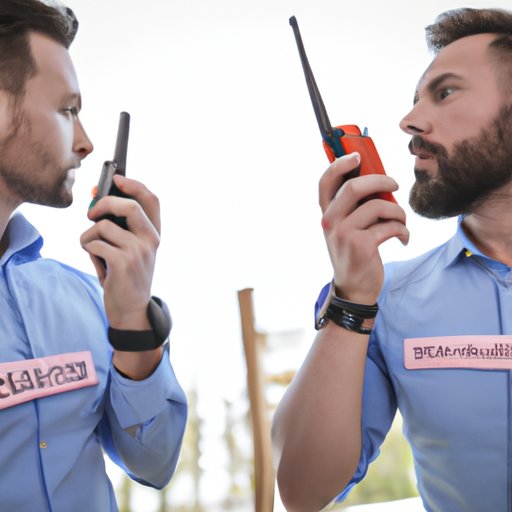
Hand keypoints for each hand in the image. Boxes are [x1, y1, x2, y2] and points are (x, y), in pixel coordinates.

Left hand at [81, 174, 159, 329]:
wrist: (131, 308)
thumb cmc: (125, 274)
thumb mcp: (128, 247)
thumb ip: (117, 223)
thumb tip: (94, 196)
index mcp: (154, 234)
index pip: (152, 200)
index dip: (135, 185)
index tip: (117, 178)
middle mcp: (150, 240)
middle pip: (128, 205)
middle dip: (103, 204)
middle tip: (91, 214)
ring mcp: (138, 251)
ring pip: (102, 226)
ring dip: (89, 237)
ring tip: (94, 251)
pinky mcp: (122, 262)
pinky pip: (94, 243)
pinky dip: (87, 249)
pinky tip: (96, 261)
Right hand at [319, 152, 408, 303]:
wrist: (354, 288)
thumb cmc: (355, 252)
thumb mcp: (348, 227)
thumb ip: (355, 206)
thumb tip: (380, 180)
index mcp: (326, 213)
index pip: (325, 182)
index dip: (339, 164)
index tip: (357, 155)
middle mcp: (330, 221)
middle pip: (354, 187)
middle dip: (380, 181)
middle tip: (394, 185)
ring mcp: (343, 233)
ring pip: (377, 206)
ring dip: (398, 212)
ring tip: (402, 221)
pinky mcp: (361, 245)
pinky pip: (390, 226)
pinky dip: (403, 230)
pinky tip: (403, 238)